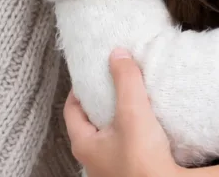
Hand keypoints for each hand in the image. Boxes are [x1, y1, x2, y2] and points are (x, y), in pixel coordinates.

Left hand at [63, 48, 185, 176]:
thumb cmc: (140, 161)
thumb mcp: (132, 112)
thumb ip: (126, 81)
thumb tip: (118, 53)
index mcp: (83, 144)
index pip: (71, 109)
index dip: (79, 89)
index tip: (91, 73)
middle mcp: (92, 160)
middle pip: (90, 123)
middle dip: (101, 103)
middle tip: (113, 84)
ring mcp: (110, 170)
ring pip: (109, 138)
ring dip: (118, 121)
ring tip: (133, 103)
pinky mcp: (129, 173)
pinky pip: (125, 150)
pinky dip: (132, 136)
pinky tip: (147, 130)